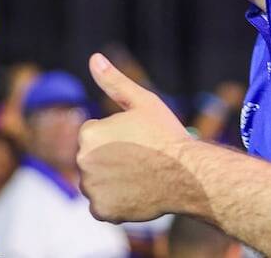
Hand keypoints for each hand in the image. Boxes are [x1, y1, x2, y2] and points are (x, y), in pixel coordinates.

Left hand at [78, 52, 196, 222]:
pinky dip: (115, 202)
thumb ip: (114, 82)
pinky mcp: (101, 211)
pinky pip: (102, 206)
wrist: (189, 175)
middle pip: (92, 159)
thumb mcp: (143, 102)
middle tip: (141, 159)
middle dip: (110, 159)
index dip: (117, 137)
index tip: (138, 141)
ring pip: (96, 183)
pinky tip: (136, 193)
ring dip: (111, 181)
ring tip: (140, 176)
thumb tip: (94, 58)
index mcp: (88, 133)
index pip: (94, 135)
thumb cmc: (167, 136)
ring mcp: (91, 188)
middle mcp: (82, 161)